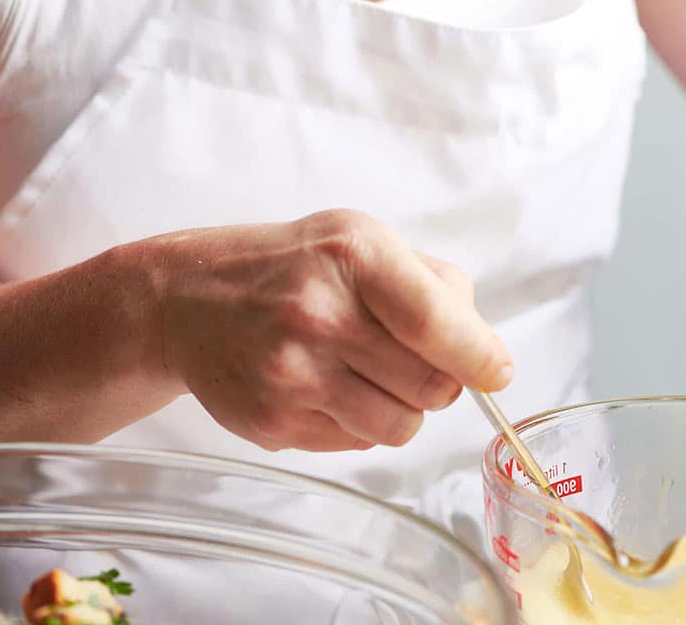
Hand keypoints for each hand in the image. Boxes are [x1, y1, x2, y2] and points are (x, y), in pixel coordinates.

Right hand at [136, 210, 511, 451]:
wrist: (188, 298)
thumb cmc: (293, 267)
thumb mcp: (364, 241)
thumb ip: (435, 286)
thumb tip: (484, 352)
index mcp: (353, 257)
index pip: (435, 321)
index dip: (479, 356)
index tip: (496, 371)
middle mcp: (318, 315)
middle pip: (431, 386)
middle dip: (441, 380)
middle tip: (415, 360)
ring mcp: (291, 374)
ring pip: (401, 426)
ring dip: (403, 407)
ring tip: (367, 373)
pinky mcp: (273, 422)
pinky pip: (358, 444)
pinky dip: (359, 423)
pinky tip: (327, 385)